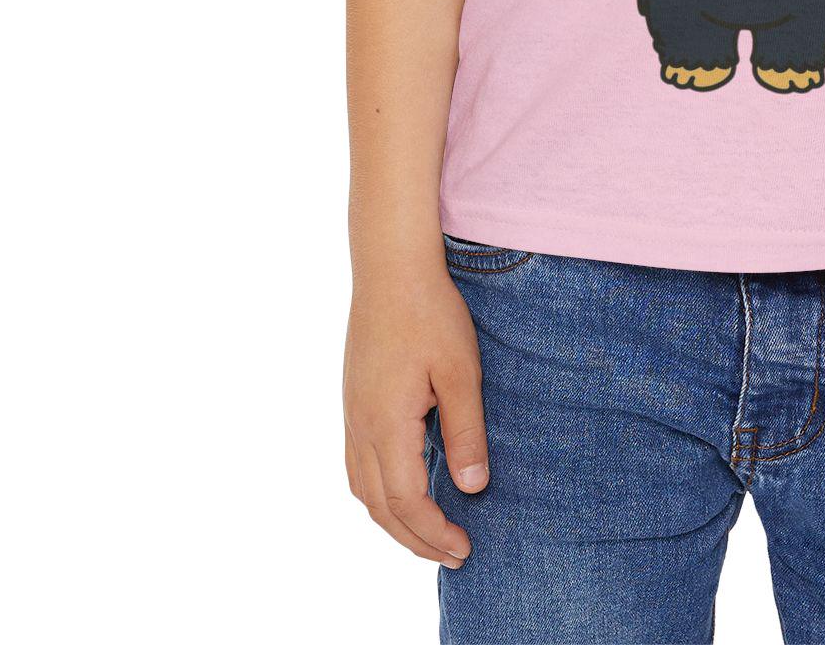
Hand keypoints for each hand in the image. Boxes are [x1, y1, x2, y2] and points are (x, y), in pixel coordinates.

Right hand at [344, 272, 489, 565]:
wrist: (391, 268)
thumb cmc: (430, 313)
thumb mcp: (461, 371)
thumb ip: (465, 432)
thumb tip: (472, 489)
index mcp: (386, 425)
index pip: (406, 502)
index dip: (434, 533)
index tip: (464, 548)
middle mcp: (360, 428)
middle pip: (380, 507)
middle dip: (415, 539)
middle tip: (452, 556)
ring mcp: (351, 415)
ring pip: (363, 490)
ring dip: (393, 521)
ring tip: (427, 535)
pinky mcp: (353, 402)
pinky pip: (358, 466)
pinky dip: (379, 493)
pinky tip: (403, 490)